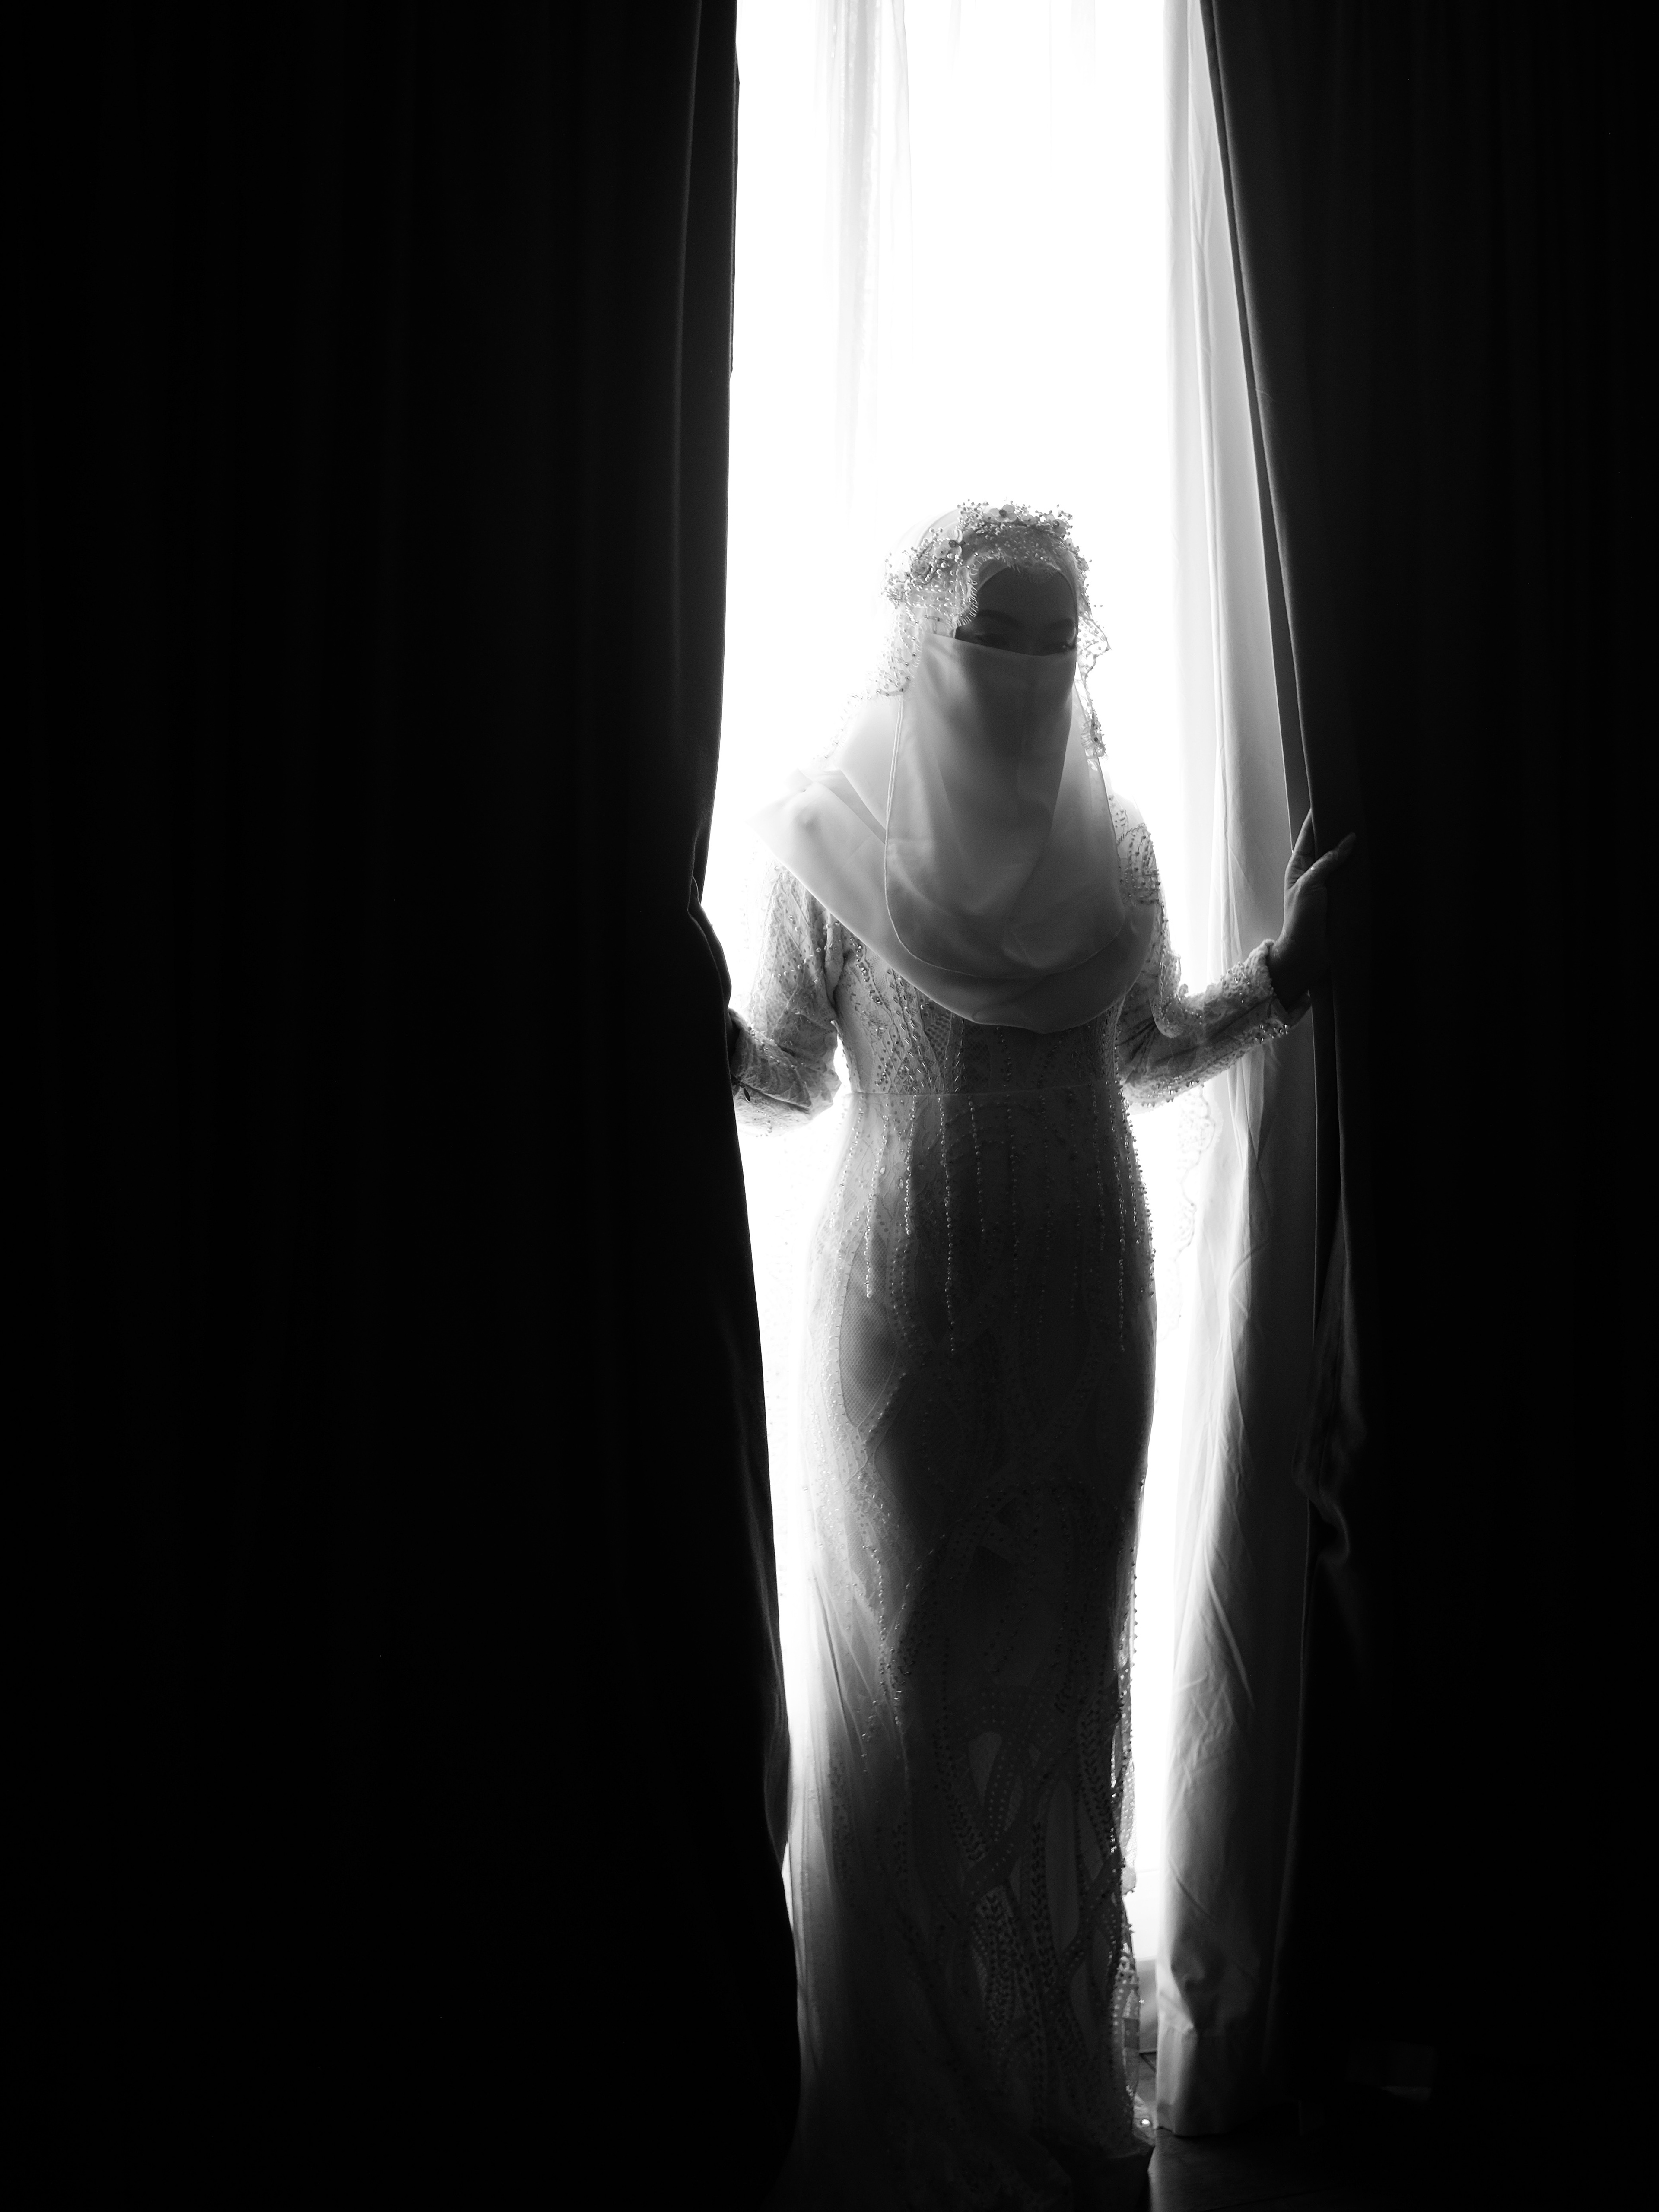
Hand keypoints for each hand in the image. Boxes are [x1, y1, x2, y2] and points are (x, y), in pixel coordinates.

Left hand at [1267, 813, 1356, 1004]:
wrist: (1307, 954)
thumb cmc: (1301, 919)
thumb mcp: (1311, 885)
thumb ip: (1328, 861)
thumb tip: (1348, 839)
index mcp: (1299, 865)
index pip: (1309, 834)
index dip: (1318, 817)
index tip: (1331, 798)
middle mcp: (1314, 872)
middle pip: (1329, 845)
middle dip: (1341, 830)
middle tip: (1358, 810)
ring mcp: (1329, 885)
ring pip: (1344, 860)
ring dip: (1355, 849)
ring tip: (1371, 829)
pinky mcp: (1342, 897)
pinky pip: (1353, 877)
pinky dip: (1361, 868)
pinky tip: (1375, 857)